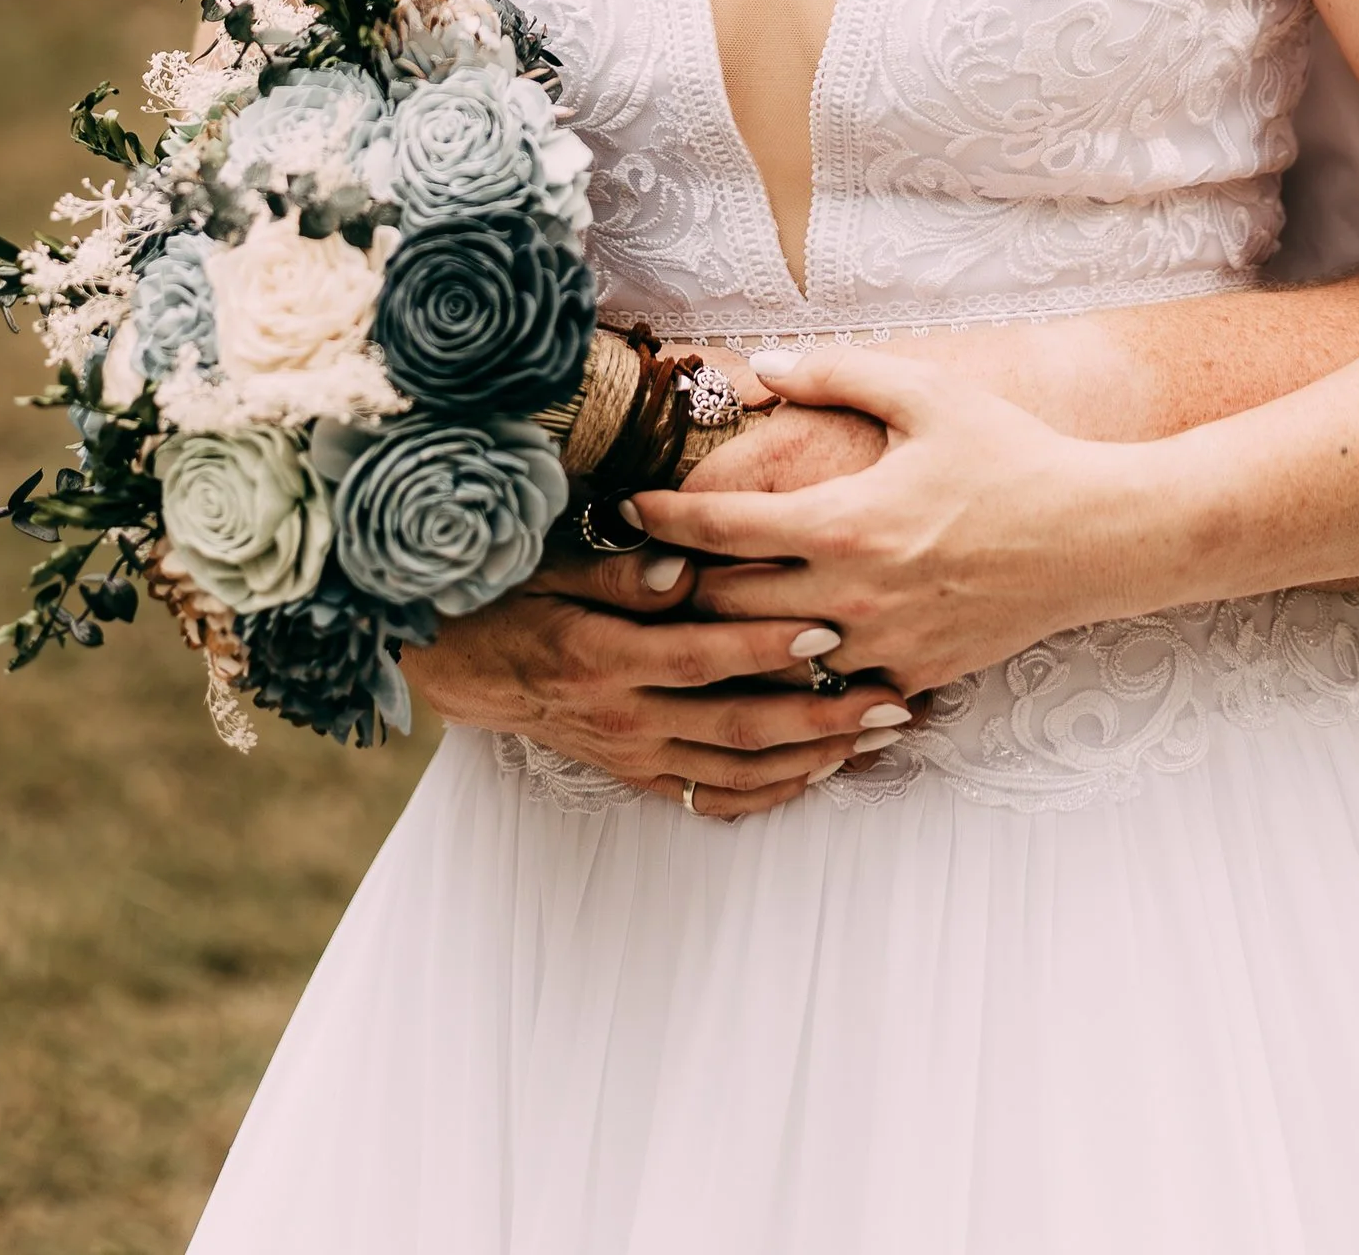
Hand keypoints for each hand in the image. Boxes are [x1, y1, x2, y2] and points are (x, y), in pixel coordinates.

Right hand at [404, 543, 914, 820]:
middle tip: (892, 701)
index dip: (765, 648)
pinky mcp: (638, 773)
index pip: (700, 656)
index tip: (828, 630)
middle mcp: (625, 717)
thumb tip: (682, 562)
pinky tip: (820, 773)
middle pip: (737, 725)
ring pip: (736, 769)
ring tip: (879, 737)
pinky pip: (712, 796)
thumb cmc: (517, 593)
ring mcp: (634, 753)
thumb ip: (621, 568)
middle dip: (821, 717)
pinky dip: (769, 790)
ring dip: (813, 758)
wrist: (465, 662)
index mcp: (604, 658)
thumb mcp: (553, 565)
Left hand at [628, 342, 1164, 695]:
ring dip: (737, 635)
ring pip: (771, 659)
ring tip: (709, 609)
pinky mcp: (913, 675)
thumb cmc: (1013, 456)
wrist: (1097, 538)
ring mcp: (881, 646)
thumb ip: (839, 373)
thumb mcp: (928, 395)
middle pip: (725, 607)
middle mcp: (849, 597)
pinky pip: (832, 684)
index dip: (661, 520)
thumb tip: (762, 364)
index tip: (624, 510)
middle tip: (656, 563)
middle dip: (685, 585)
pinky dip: (804, 667)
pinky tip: (794, 644)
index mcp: (842, 524)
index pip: (719, 531)